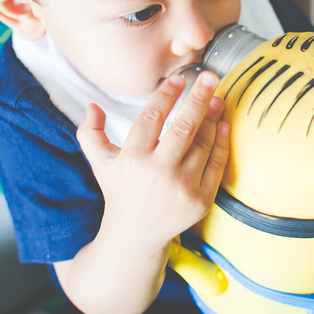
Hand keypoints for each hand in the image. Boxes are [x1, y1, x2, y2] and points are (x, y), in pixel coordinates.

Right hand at [76, 71, 230, 249]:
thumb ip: (90, 133)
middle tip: (210, 76)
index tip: (179, 79)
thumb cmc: (119, 192)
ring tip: (217, 98)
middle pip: (184, 127)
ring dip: (213, 117)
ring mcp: (182, 188)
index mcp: (132, 159)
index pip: (152, 117)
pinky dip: (222, 143)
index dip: (167, 95)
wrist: (135, 237)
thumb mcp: (99, 163)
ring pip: (203, 143)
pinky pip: (216, 165)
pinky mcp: (200, 200)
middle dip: (199, 98)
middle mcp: (158, 173)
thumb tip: (92, 105)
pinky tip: (223, 125)